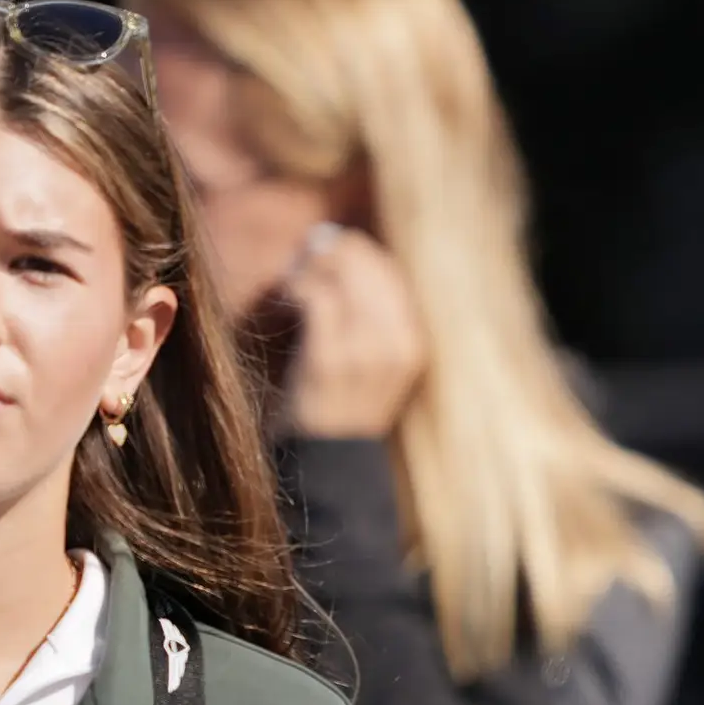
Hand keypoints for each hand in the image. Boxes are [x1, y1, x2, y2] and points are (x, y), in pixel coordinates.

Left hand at [274, 224, 428, 442]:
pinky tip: (287, 301)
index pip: (391, 268)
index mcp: (416, 340)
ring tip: (294, 286)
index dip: (356, 251)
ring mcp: (367, 351)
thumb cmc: (344, 401)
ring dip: (310, 269)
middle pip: (367, 262)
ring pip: (340, 272)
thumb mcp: (375, 357)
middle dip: (331, 252)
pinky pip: (316, 296)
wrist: (330, 462)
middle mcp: (399, 343)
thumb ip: (370, 309)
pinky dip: (297, 288)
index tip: (328, 254)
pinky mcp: (331, 358)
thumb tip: (335, 242)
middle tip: (304, 263)